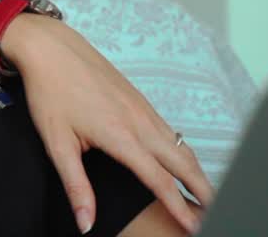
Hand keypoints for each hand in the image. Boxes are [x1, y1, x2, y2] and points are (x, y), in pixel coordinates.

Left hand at [4, 16, 212, 234]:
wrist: (51, 48)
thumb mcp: (57, 143)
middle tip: (216, 214)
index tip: (194, 227)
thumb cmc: (51, 92)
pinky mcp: (140, 99)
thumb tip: (85, 222)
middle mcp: (140, 122)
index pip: (160, 181)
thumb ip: (76, 186)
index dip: (179, 207)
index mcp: (122, 136)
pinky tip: (182, 163)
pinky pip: (170, 131)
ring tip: (206, 195)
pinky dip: (184, 152)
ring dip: (196, 171)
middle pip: (184, 163)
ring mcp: (143, 108)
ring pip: (180, 145)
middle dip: (203, 191)